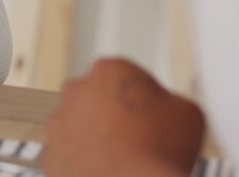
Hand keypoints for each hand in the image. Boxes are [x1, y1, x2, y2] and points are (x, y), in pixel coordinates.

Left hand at [41, 58, 203, 176]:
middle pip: (99, 98)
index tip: (157, 116)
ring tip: (125, 159)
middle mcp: (75, 91)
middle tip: (141, 138)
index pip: (128, 77)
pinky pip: (70, 155)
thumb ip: (170, 100)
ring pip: (81, 127)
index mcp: (109, 71)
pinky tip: (108, 172)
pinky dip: (85, 163)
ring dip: (97, 138)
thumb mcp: (188, 112)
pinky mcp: (50, 155)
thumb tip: (164, 108)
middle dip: (116, 114)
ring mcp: (58, 123)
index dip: (146, 98)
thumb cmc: (160, 152)